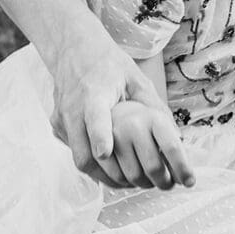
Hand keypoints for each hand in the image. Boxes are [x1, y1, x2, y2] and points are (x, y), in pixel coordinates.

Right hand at [48, 31, 188, 188]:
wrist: (73, 50)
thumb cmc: (108, 64)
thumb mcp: (135, 77)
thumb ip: (153, 105)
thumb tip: (177, 135)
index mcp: (94, 91)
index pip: (93, 116)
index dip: (99, 136)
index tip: (106, 153)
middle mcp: (73, 106)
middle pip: (82, 149)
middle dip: (106, 171)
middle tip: (133, 184)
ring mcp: (62, 118)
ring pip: (77, 157)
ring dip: (101, 173)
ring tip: (126, 182)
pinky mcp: (57, 125)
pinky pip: (74, 151)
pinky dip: (92, 163)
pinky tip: (110, 168)